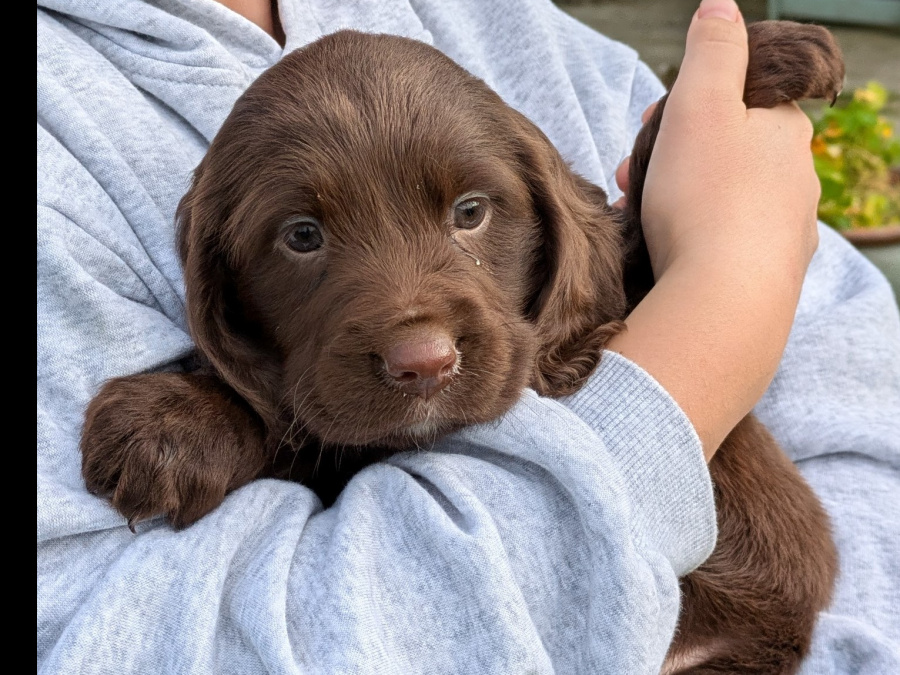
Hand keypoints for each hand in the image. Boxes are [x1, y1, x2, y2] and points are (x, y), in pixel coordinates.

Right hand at [607, 0, 820, 458]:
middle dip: (674, 158)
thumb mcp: (699, 105)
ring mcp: (788, 230)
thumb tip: (722, 5)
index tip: (650, 131)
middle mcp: (797, 178)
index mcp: (785, 131)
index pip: (736, 100)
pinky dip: (697, 239)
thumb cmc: (705, 201)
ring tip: (638, 218)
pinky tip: (669, 252)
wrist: (723, 302)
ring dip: (679, 199)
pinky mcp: (771, 275)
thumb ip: (712, 50)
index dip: (686, 109)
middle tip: (633, 178)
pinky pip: (727, 243)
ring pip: (725, 198)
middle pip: (726, 151)